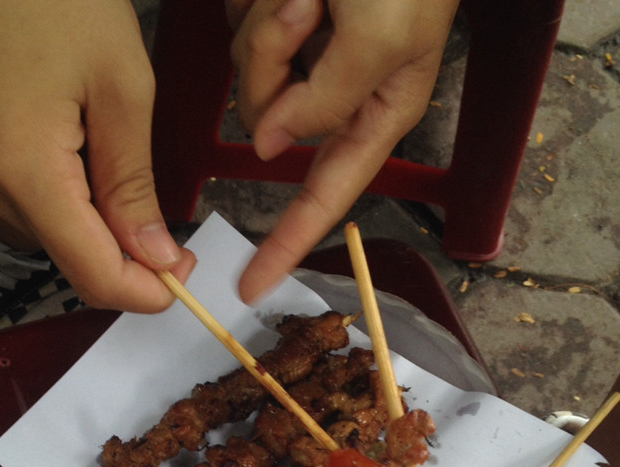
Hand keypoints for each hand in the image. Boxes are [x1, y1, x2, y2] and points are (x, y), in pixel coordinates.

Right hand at [0, 0, 194, 310]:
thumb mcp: (122, 86)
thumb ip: (135, 184)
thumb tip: (154, 257)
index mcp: (23, 170)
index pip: (93, 274)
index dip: (145, 293)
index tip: (183, 281)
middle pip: (72, 264)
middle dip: (129, 264)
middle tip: (175, 241)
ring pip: (55, 241)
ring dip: (101, 234)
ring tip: (128, 178)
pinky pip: (32, 211)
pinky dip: (73, 208)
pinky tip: (93, 167)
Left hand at [227, 0, 459, 303]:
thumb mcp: (379, 44)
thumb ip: (325, 104)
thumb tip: (271, 147)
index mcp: (374, 112)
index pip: (326, 194)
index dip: (289, 241)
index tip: (253, 285)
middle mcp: (335, 90)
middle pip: (268, 122)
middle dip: (274, 66)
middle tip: (304, 8)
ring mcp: (303, 50)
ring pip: (246, 71)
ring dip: (269, 22)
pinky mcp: (275, 12)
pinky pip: (239, 25)